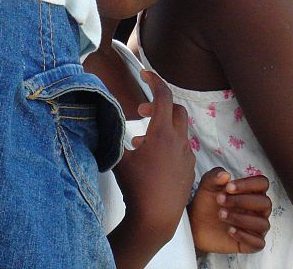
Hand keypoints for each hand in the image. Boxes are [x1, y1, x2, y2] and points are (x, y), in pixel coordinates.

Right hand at [114, 71, 194, 240]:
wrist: (155, 219)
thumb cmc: (136, 188)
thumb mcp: (118, 158)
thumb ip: (111, 132)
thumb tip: (103, 114)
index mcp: (162, 133)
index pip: (163, 96)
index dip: (154, 81)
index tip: (144, 74)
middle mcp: (179, 141)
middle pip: (175, 109)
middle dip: (158, 105)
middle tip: (141, 113)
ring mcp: (187, 156)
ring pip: (179, 129)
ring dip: (162, 127)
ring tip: (141, 140)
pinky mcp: (189, 170)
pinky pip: (181, 147)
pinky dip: (168, 143)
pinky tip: (152, 159)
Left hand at [189, 167, 271, 254]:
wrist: (195, 224)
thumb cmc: (206, 202)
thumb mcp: (207, 186)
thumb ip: (215, 176)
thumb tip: (226, 175)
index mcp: (251, 191)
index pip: (262, 183)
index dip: (248, 184)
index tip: (228, 187)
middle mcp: (258, 209)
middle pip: (265, 203)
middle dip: (242, 201)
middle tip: (220, 201)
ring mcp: (256, 227)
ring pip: (262, 223)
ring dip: (241, 218)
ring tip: (221, 215)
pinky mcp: (251, 243)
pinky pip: (258, 242)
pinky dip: (245, 236)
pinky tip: (229, 230)